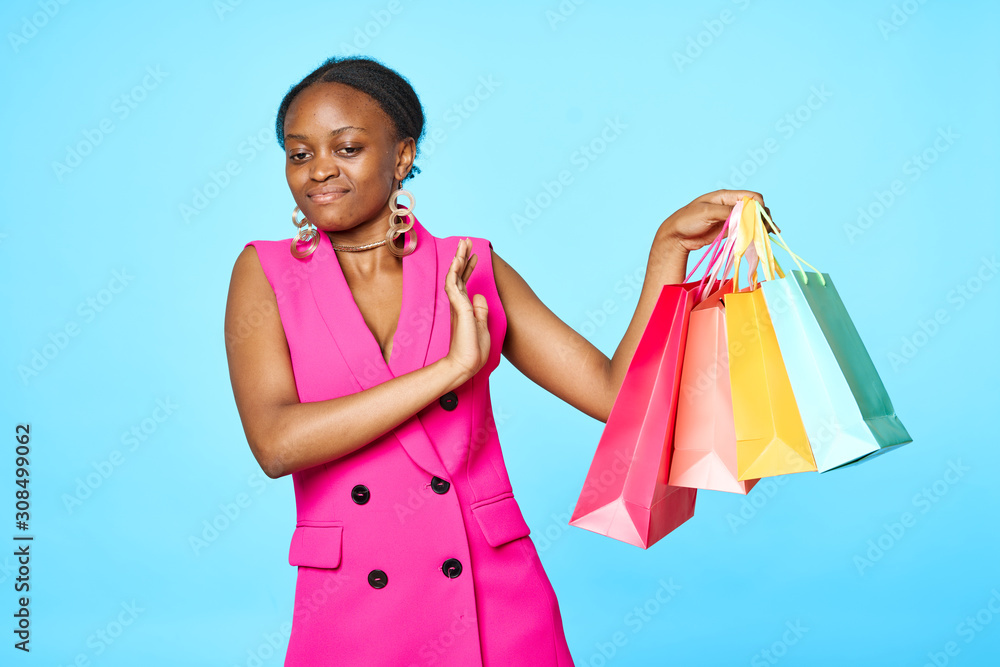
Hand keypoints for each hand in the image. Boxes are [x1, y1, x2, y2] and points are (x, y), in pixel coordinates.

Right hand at [443, 238, 489, 384]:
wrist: (465, 366)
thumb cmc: (473, 350)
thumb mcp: (482, 326)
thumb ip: (480, 310)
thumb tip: (480, 296)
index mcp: (464, 308)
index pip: (465, 283)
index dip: (469, 268)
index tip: (474, 255)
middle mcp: (458, 304)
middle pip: (459, 275)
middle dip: (462, 257)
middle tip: (466, 241)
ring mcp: (457, 306)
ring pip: (455, 276)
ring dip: (459, 259)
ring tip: (463, 244)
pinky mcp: (459, 310)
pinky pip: (454, 286)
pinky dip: (455, 272)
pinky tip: (458, 260)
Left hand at [655, 189, 776, 253]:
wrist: (676, 236)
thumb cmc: (687, 220)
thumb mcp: (706, 213)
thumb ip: (726, 212)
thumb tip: (746, 214)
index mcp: (726, 196)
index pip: (751, 197)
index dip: (759, 206)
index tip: (761, 219)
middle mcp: (731, 205)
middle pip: (755, 208)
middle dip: (763, 217)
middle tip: (767, 230)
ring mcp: (731, 218)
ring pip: (752, 219)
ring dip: (761, 226)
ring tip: (769, 235)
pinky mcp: (729, 230)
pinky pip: (746, 229)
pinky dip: (755, 232)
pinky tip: (763, 237)